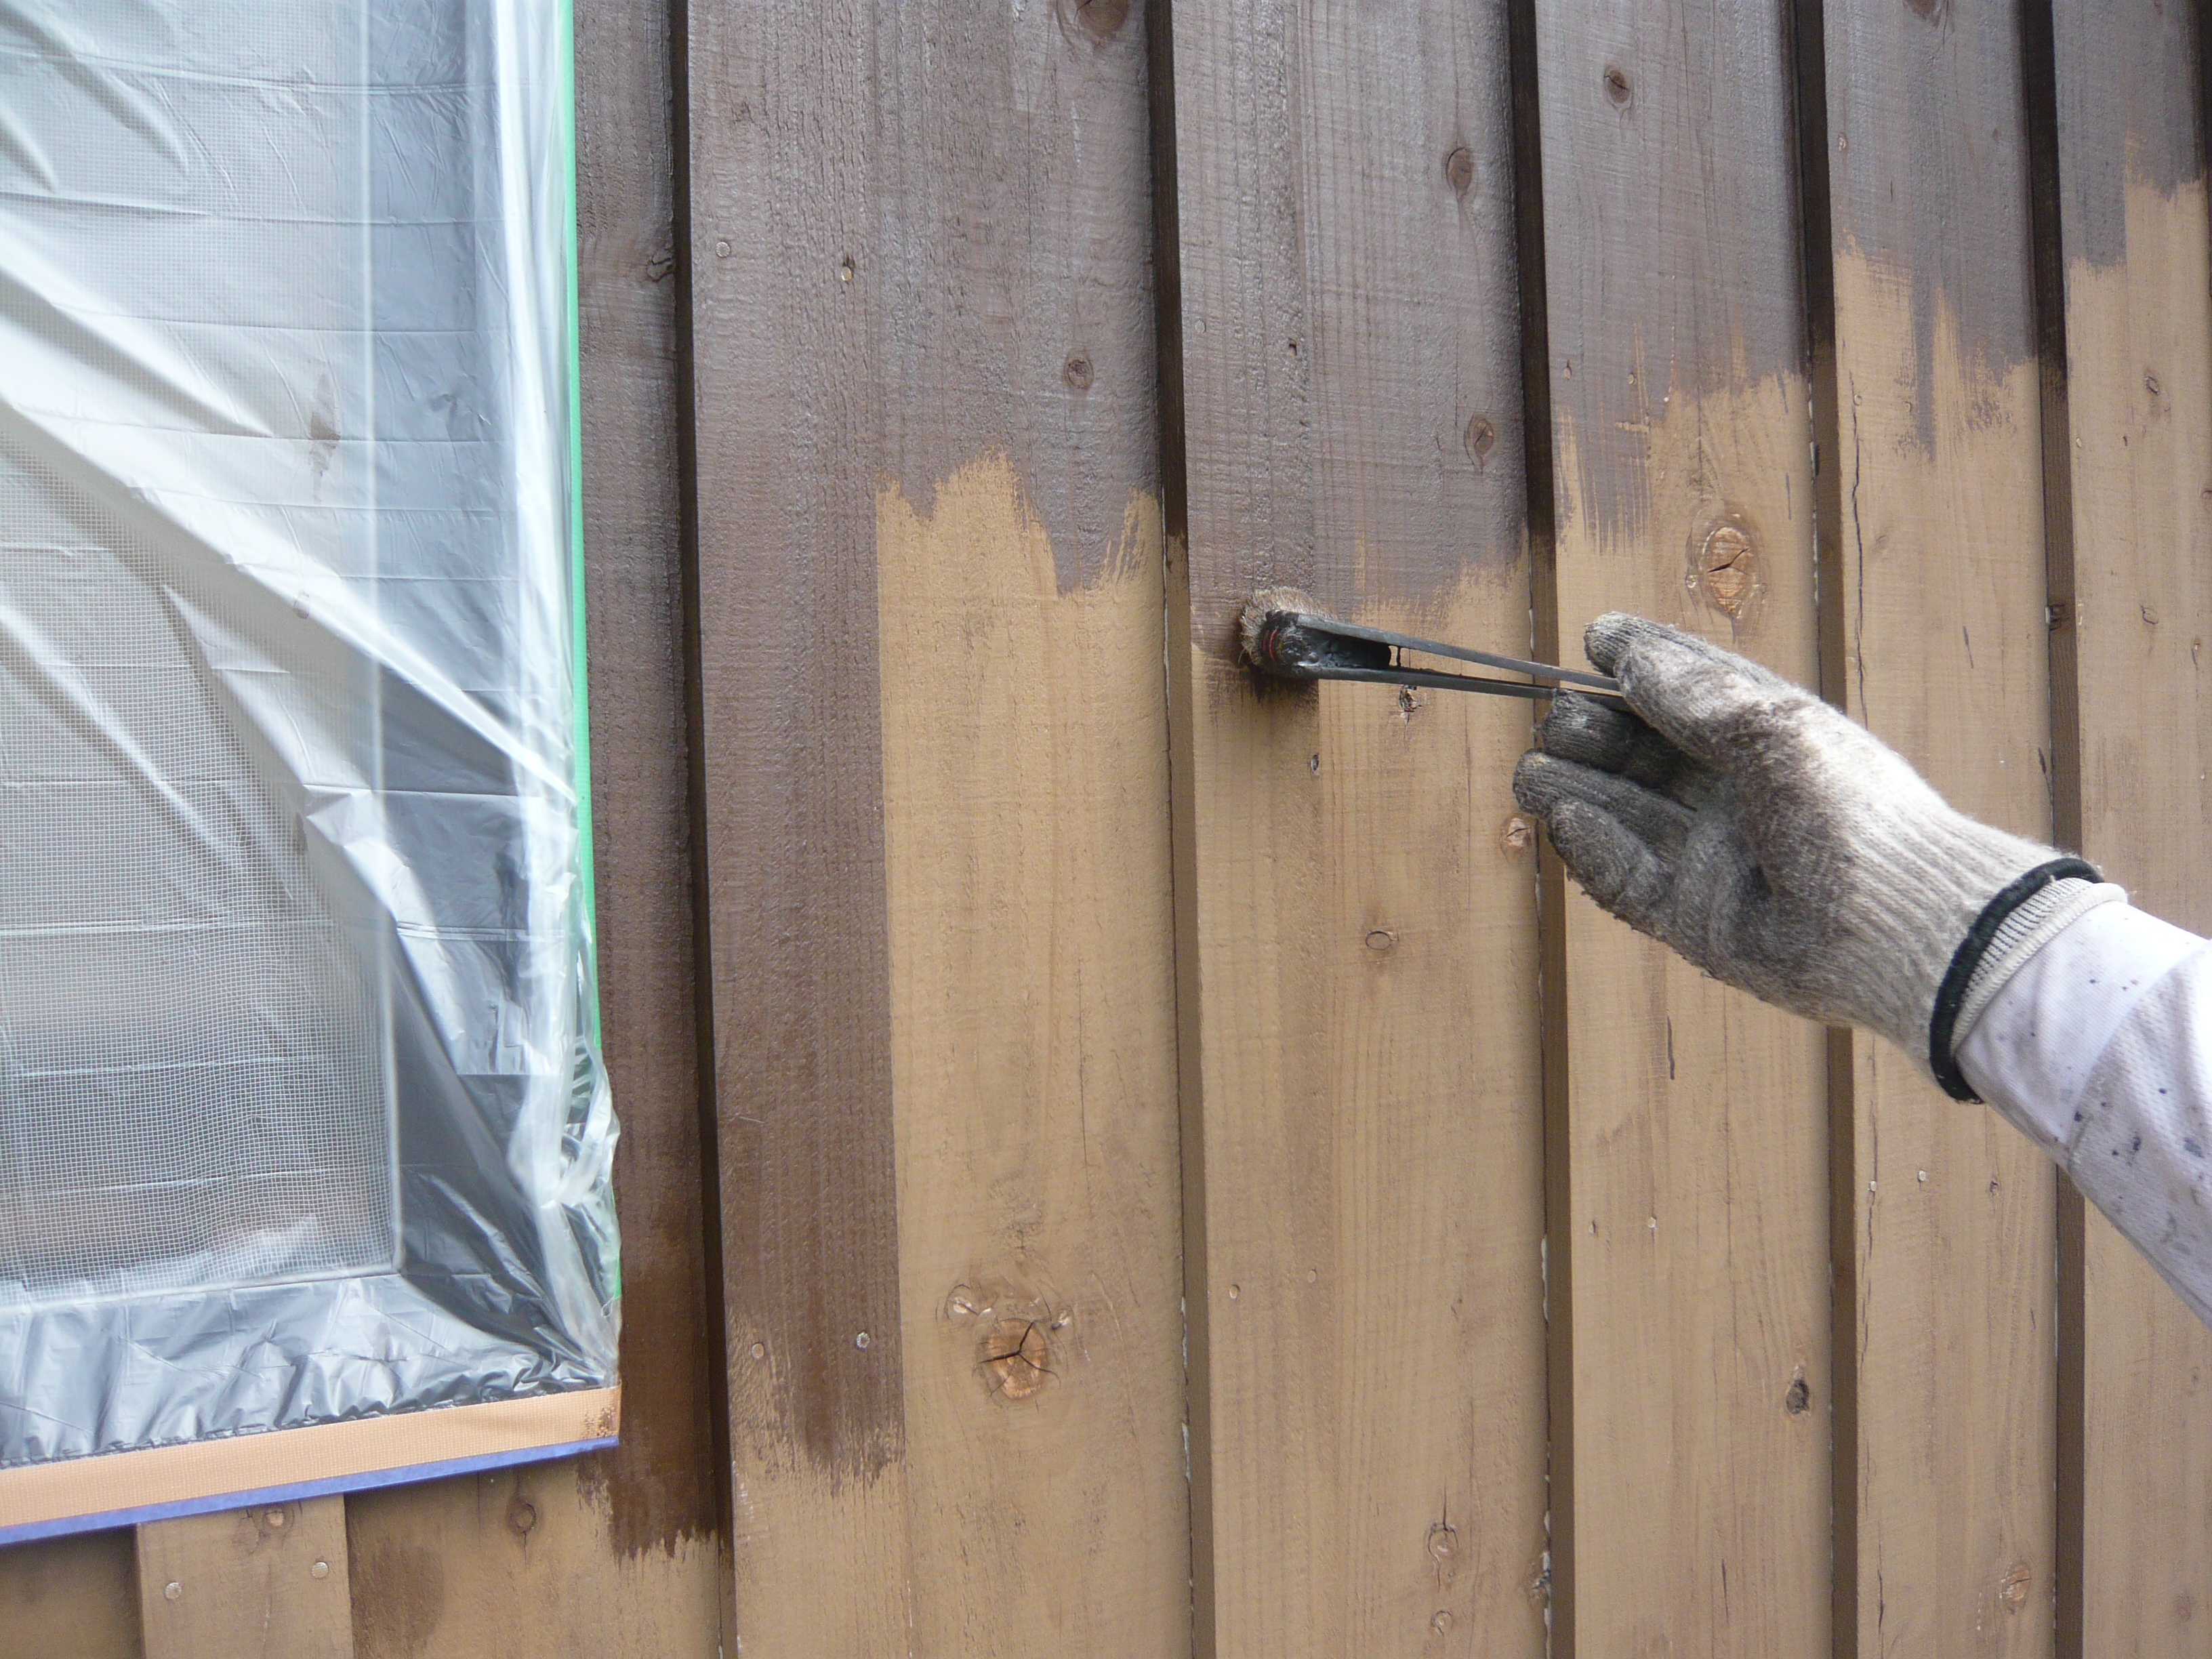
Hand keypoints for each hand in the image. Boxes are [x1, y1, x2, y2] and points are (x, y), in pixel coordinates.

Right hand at [1511, 613, 2058, 1068]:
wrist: (1897, 923)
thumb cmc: (1848, 809)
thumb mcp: (1769, 726)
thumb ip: (1689, 688)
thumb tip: (1616, 648)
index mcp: (1763, 738)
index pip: (1686, 690)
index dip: (1639, 662)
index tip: (1593, 640)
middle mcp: (1733, 794)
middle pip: (1639, 754)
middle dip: (1592, 732)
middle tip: (1558, 723)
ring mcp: (1710, 858)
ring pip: (1622, 814)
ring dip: (1573, 789)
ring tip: (1530, 773)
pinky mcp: (1691, 919)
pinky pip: (1625, 880)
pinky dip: (1592, 849)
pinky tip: (1566, 817)